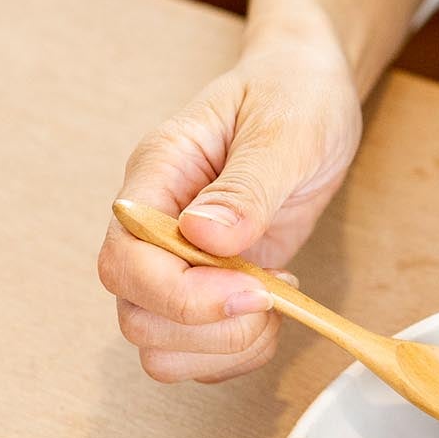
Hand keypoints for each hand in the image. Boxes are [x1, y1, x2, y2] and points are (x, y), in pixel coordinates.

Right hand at [97, 30, 362, 382]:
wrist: (312, 88)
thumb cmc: (295, 94)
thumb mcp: (285, 129)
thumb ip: (247, 186)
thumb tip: (205, 237)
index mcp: (157, 177)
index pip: (126, 260)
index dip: (182, 294)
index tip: (252, 290)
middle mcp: (157, 224)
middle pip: (136, 314)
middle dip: (207, 327)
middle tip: (273, 297)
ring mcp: (183, 258)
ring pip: (161, 342)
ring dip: (223, 347)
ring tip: (278, 304)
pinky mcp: (216, 280)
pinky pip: (201, 344)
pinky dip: (238, 349)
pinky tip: (278, 310)